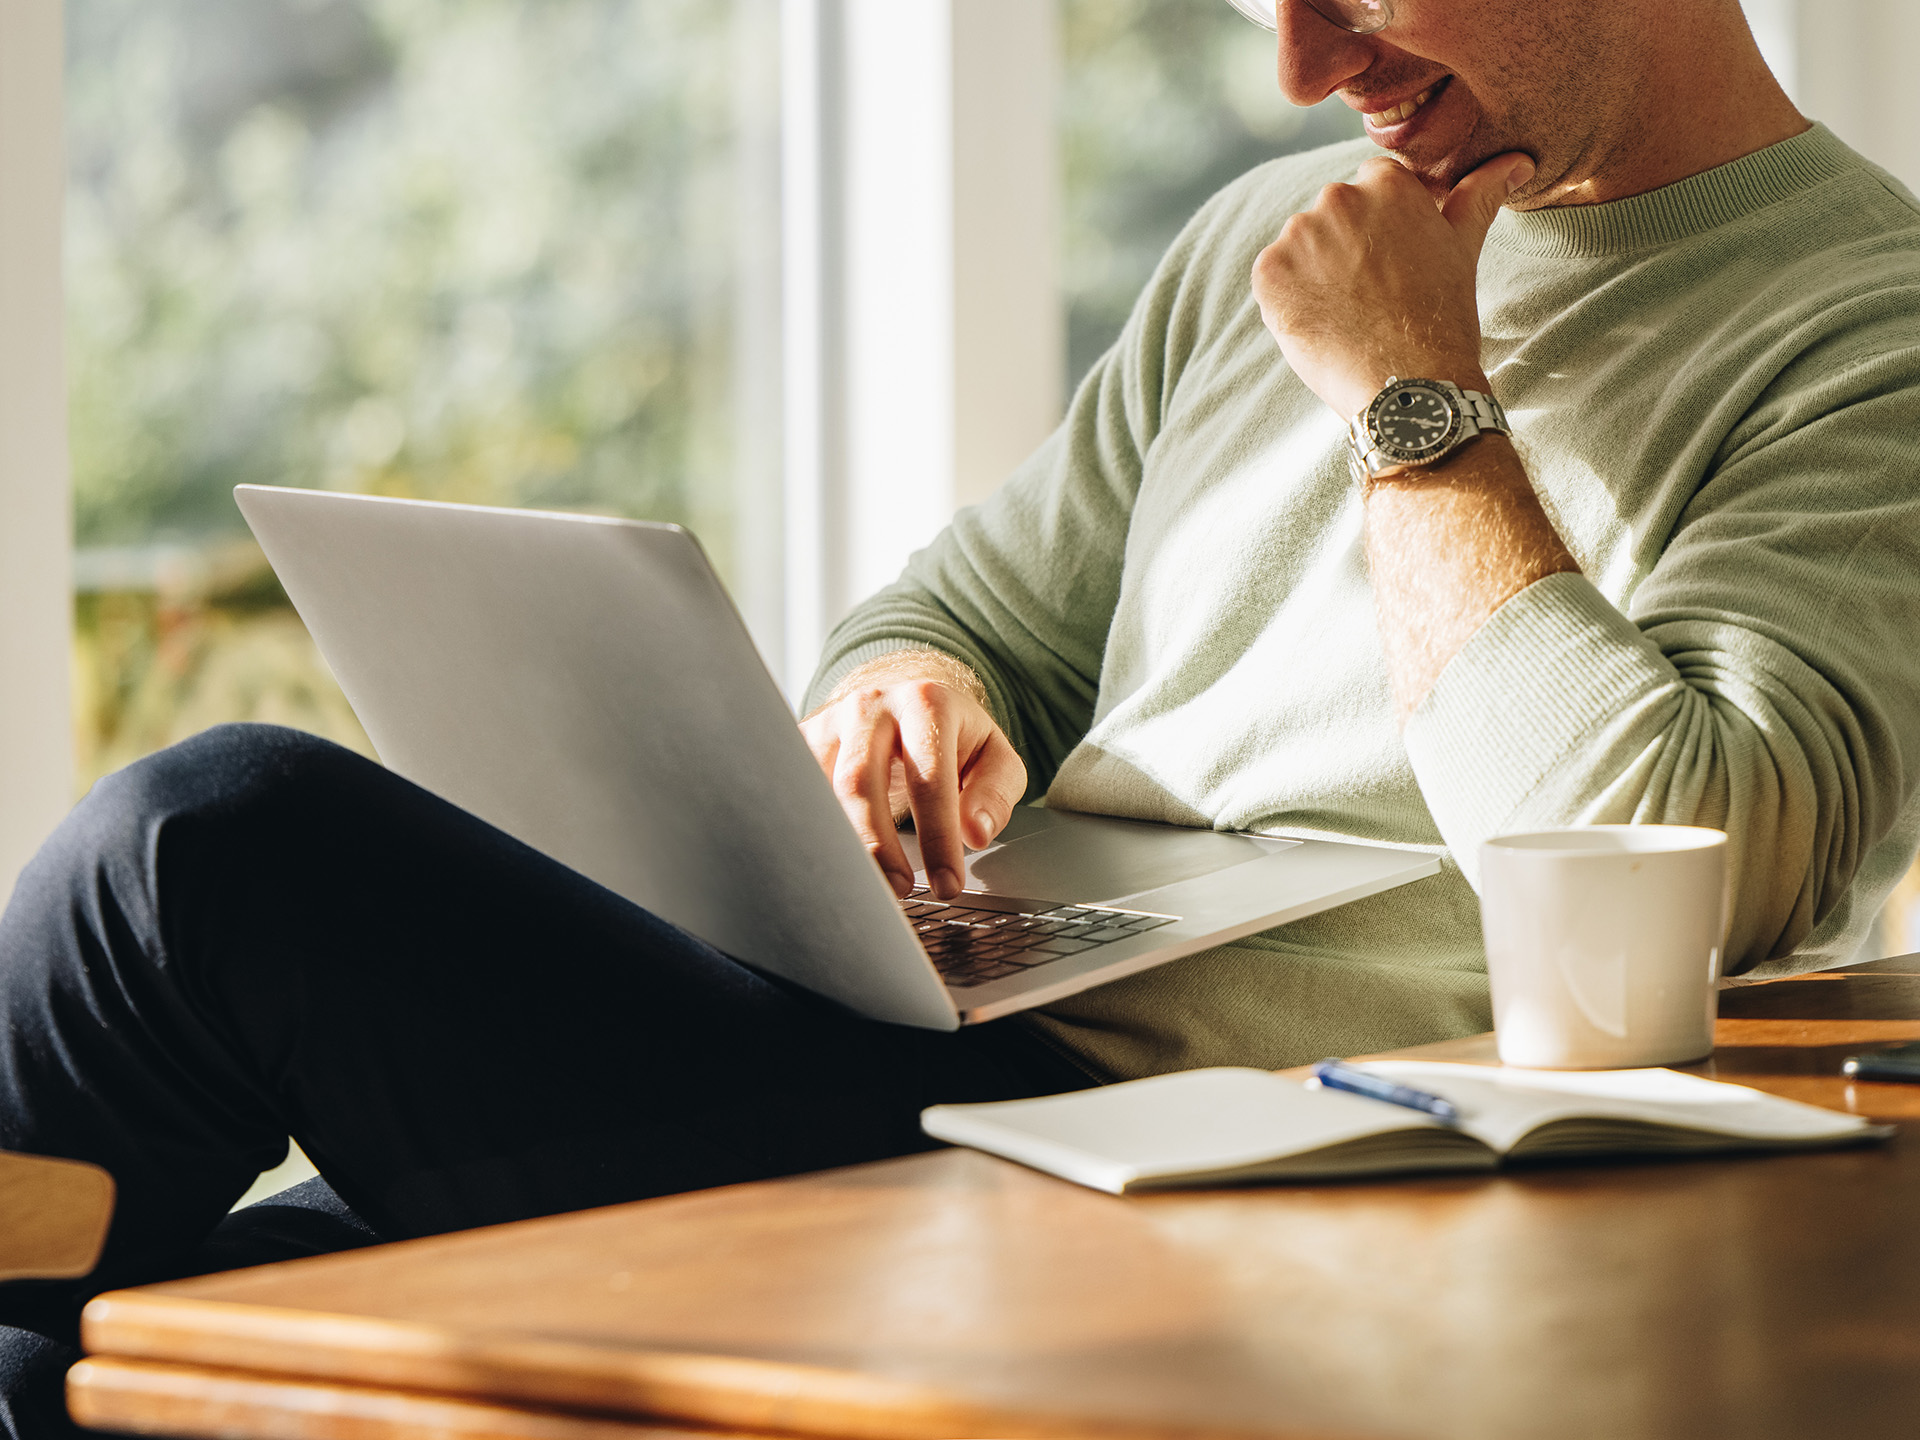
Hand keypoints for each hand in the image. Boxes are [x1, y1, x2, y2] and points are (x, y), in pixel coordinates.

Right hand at [800, 650, 1026, 900]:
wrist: (906, 701)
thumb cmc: (953, 738)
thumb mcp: (993, 757)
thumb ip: (995, 793)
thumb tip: (975, 833)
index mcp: (925, 703)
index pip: (929, 778)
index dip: (937, 837)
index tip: (947, 885)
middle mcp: (871, 705)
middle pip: (859, 782)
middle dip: (877, 845)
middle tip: (900, 890)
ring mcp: (829, 721)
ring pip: (818, 790)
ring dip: (839, 845)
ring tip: (866, 887)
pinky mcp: (802, 741)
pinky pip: (797, 793)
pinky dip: (810, 833)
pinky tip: (830, 863)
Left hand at [1250, 151, 1534, 418]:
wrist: (1408, 385)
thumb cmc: (1441, 317)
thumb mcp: (1463, 247)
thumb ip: (1480, 195)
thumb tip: (1517, 160)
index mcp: (1387, 181)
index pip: (1372, 188)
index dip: (1381, 230)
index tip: (1393, 264)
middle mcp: (1338, 197)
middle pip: (1333, 216)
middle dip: (1346, 249)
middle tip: (1373, 296)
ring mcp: (1298, 234)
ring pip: (1301, 248)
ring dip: (1315, 274)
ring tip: (1349, 312)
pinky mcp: (1268, 272)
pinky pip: (1274, 278)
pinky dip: (1289, 300)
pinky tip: (1322, 323)